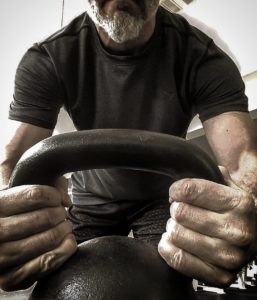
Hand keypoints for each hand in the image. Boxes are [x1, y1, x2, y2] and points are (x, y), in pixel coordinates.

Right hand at [0, 177, 76, 290]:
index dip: (54, 195)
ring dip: (64, 230)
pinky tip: (68, 242)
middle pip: (46, 217)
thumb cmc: (12, 213)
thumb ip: (37, 181)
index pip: (36, 195)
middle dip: (60, 213)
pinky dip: (64, 251)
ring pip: (48, 239)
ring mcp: (1, 257)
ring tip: (65, 226)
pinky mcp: (10, 278)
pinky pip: (46, 263)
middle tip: (61, 214)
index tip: (58, 198)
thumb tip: (65, 198)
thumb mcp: (15, 191)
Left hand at [158, 167, 256, 286]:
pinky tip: (171, 241)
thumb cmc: (234, 208)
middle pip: (181, 212)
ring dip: (172, 228)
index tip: (176, 192)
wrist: (254, 235)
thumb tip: (186, 164)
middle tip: (180, 212)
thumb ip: (210, 173)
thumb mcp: (228, 185)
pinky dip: (168, 249)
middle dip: (176, 209)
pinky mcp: (220, 276)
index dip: (176, 189)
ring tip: (178, 226)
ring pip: (178, 235)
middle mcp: (238, 230)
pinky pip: (179, 260)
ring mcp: (231, 256)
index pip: (190, 190)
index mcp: (240, 203)